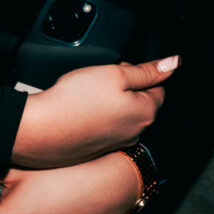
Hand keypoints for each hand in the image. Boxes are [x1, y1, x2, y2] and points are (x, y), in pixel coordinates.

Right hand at [11, 57, 175, 167]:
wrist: (40, 130)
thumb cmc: (75, 101)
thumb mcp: (115, 73)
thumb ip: (146, 70)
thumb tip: (173, 63)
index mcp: (145, 113)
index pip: (159, 88)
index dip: (141, 73)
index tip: (123, 68)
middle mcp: (135, 133)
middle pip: (141, 102)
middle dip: (127, 88)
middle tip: (103, 79)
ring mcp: (115, 144)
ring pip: (122, 116)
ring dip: (112, 102)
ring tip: (88, 93)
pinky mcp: (96, 150)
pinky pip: (105, 128)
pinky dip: (97, 117)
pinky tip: (80, 110)